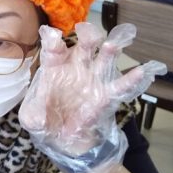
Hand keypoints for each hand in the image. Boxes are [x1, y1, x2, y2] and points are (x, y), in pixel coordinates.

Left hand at [18, 22, 165, 172]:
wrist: (62, 138)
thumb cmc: (44, 120)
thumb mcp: (31, 118)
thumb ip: (32, 113)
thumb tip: (36, 114)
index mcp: (53, 69)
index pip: (53, 51)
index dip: (53, 42)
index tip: (54, 37)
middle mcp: (75, 70)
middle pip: (82, 49)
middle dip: (87, 40)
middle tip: (91, 34)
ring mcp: (91, 81)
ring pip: (102, 62)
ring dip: (108, 53)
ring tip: (113, 45)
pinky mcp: (104, 96)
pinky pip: (119, 86)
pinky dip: (131, 79)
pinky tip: (142, 71)